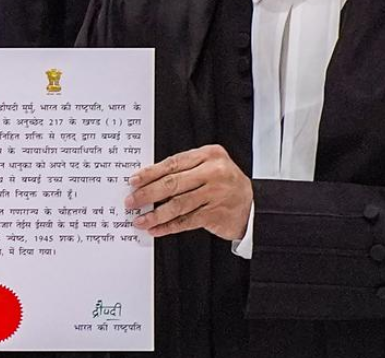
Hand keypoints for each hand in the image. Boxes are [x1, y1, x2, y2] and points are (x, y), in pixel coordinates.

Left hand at [124, 144, 251, 239]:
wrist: (253, 206)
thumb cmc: (226, 184)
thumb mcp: (210, 166)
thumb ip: (185, 169)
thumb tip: (149, 181)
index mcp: (209, 155)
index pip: (173, 163)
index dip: (150, 173)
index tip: (134, 181)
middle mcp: (213, 172)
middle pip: (172, 183)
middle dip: (147, 194)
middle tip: (131, 201)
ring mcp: (215, 194)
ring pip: (177, 204)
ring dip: (155, 214)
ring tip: (140, 219)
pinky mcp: (215, 214)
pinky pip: (186, 221)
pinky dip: (168, 226)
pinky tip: (156, 229)